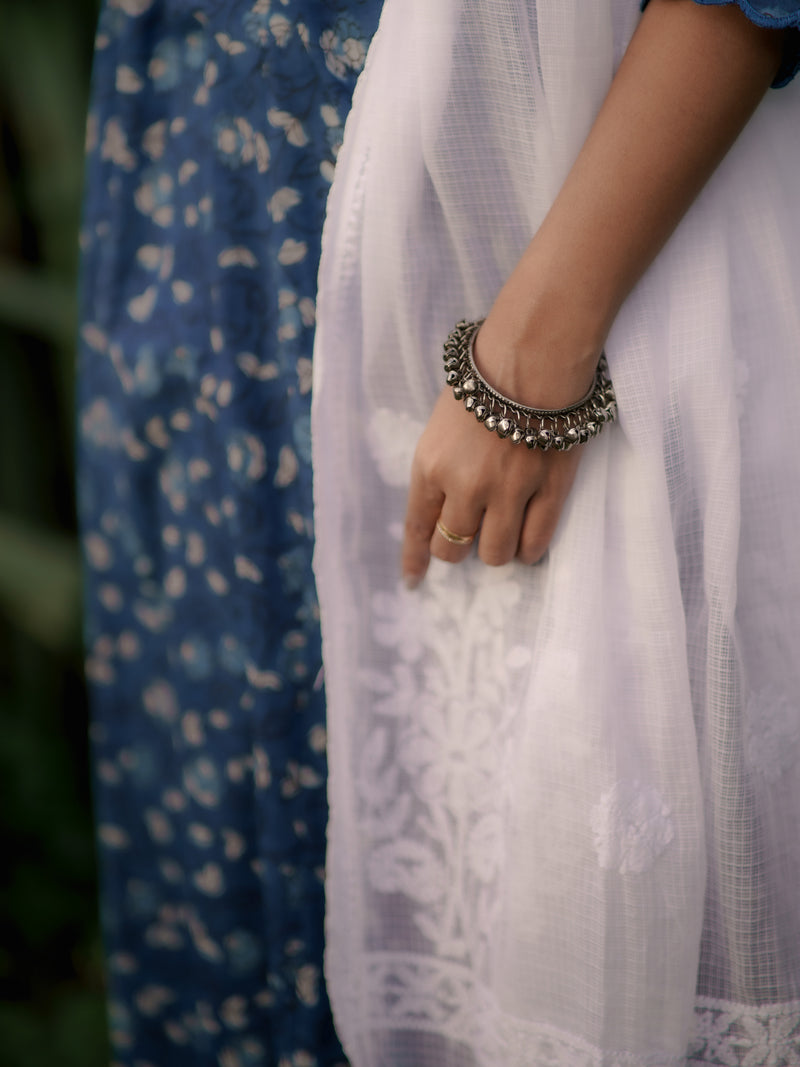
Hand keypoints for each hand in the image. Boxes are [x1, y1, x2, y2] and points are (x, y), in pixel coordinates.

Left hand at [401, 385, 582, 588]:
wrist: (535, 354)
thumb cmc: (485, 380)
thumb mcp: (442, 424)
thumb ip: (441, 468)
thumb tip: (447, 509)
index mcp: (431, 466)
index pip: (418, 527)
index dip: (415, 559)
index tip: (413, 580)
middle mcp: (464, 487)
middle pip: (453, 548)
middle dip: (458, 547)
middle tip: (471, 535)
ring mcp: (508, 493)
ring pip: (494, 554)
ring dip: (496, 549)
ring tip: (504, 532)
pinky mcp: (548, 491)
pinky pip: (534, 543)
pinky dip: (528, 550)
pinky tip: (528, 544)